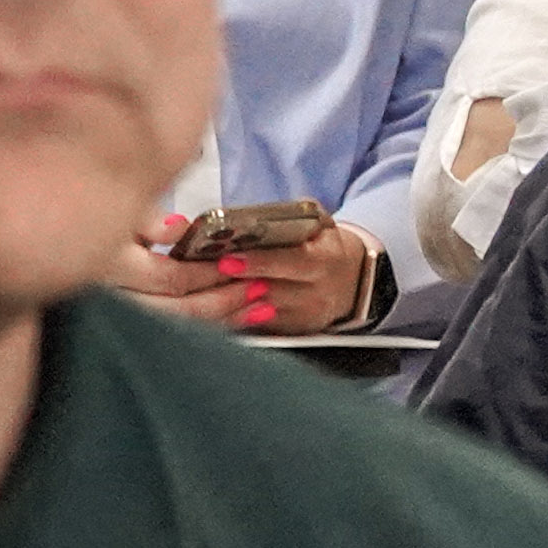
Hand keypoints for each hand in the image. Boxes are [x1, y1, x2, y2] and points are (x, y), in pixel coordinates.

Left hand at [110, 214, 379, 332]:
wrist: (351, 282)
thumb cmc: (325, 248)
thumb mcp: (321, 222)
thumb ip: (297, 214)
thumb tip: (260, 214)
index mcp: (326, 260)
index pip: (293, 262)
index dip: (259, 262)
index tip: (227, 259)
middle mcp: (318, 293)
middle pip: (270, 292)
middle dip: (232, 284)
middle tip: (200, 274)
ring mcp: (304, 317)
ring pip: (259, 314)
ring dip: (226, 303)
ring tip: (197, 290)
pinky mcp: (292, 333)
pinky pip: (257, 328)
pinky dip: (231, 317)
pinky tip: (210, 306)